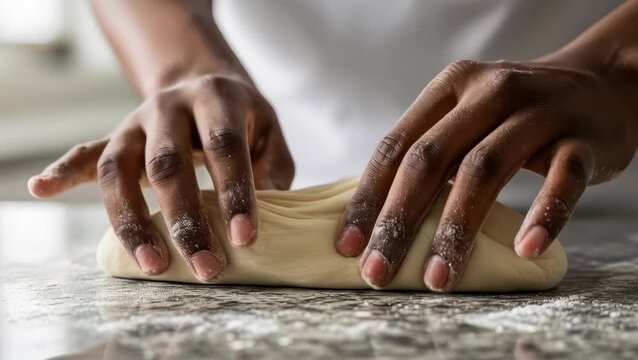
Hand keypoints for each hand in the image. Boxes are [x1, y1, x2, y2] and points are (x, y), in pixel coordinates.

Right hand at [29, 75, 293, 280]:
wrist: (207, 86)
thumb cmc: (245, 122)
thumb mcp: (270, 134)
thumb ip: (271, 170)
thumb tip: (265, 219)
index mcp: (215, 99)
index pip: (224, 147)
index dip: (234, 193)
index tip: (244, 238)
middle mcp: (169, 106)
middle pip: (167, 164)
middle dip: (185, 220)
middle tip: (206, 269)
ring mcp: (136, 121)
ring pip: (121, 169)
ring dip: (132, 221)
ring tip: (152, 265)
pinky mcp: (115, 136)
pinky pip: (86, 153)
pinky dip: (64, 170)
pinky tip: (42, 188)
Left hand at [336, 58, 636, 290]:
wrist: (598, 83)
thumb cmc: (514, 115)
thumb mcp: (467, 115)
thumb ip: (429, 151)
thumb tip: (375, 215)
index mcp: (450, 88)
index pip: (397, 145)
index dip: (369, 197)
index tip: (348, 245)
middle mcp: (489, 92)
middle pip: (431, 160)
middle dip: (399, 220)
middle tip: (378, 270)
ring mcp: (537, 113)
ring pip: (486, 170)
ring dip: (456, 229)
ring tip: (438, 278)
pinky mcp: (581, 139)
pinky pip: (561, 179)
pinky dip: (544, 214)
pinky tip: (525, 249)